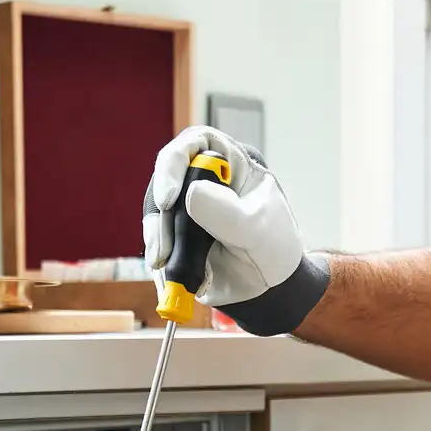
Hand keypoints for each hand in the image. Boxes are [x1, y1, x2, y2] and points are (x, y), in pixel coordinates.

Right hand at [142, 127, 331, 336]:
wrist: (272, 288)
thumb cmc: (274, 249)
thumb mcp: (258, 230)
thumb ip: (229, 213)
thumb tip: (191, 194)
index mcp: (231, 163)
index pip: (196, 143)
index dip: (174, 164)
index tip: (168, 199)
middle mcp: (204, 179)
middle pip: (166, 179)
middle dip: (160, 215)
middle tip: (164, 248)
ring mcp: (187, 208)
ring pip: (156, 213)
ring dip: (157, 241)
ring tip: (166, 267)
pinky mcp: (176, 235)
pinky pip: (157, 241)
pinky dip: (159, 260)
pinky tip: (167, 280)